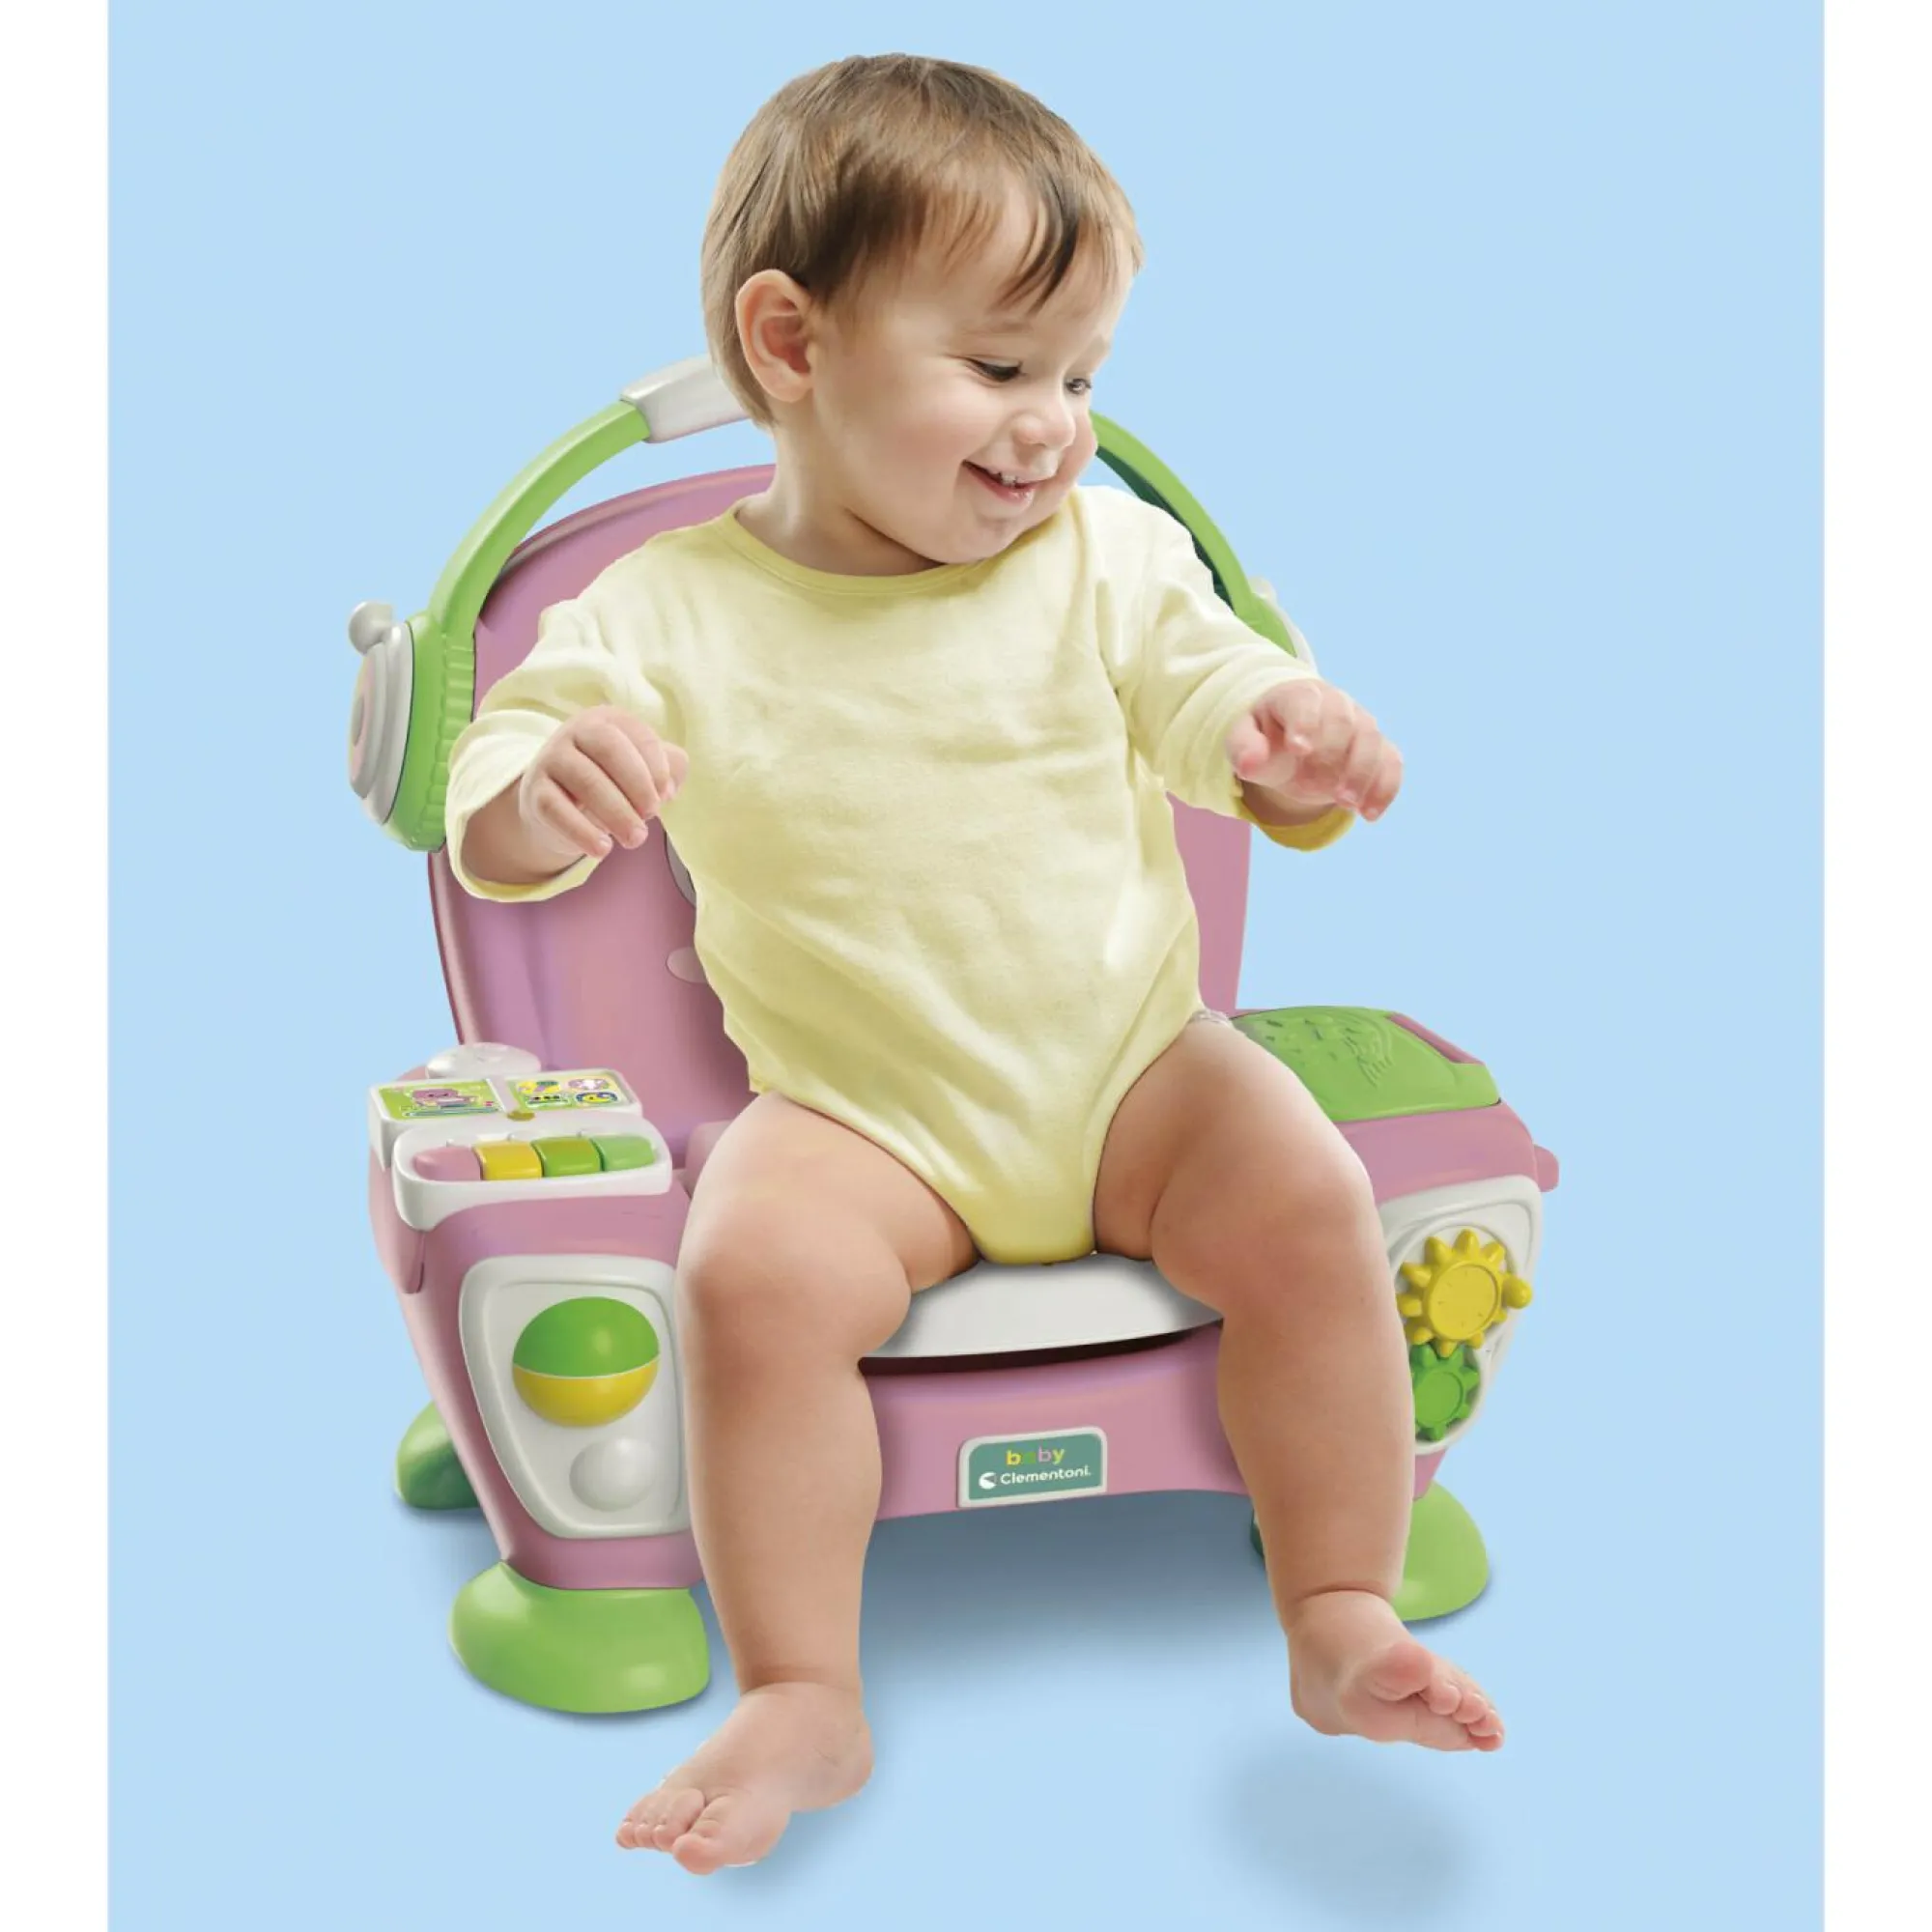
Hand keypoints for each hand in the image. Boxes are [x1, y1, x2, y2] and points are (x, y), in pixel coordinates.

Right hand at [518, 706, 688, 863]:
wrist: (558, 805)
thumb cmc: (611, 782)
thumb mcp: (643, 769)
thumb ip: (669, 768)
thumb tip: (669, 787)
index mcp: (609, 721)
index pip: (640, 736)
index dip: (658, 768)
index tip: (666, 797)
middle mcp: (577, 731)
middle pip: (610, 750)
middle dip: (637, 785)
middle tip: (651, 816)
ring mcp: (551, 759)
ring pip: (586, 780)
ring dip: (617, 813)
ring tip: (635, 839)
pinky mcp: (535, 791)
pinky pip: (557, 809)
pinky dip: (582, 832)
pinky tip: (602, 849)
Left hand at [1226, 680, 1402, 822]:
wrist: (1296, 741)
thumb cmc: (1268, 737)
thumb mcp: (1245, 740)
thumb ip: (1244, 747)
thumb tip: (1248, 764)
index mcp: (1299, 695)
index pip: (1305, 701)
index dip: (1305, 723)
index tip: (1298, 750)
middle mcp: (1336, 703)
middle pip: (1343, 720)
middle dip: (1333, 753)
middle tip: (1317, 786)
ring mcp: (1361, 724)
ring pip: (1371, 740)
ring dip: (1362, 774)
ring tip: (1345, 804)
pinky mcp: (1379, 748)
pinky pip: (1391, 763)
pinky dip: (1384, 788)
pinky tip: (1369, 814)